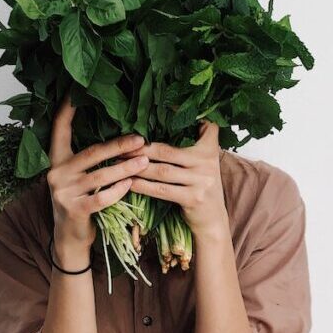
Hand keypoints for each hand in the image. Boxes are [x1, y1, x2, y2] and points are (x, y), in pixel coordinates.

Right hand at [47, 92, 149, 259]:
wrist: (70, 239)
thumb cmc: (81, 202)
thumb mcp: (78, 178)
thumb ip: (89, 160)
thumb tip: (121, 137)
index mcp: (57, 160)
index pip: (59, 129)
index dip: (66, 110)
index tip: (76, 91)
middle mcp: (56, 173)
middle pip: (91, 153)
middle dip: (118, 145)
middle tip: (141, 139)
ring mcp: (63, 192)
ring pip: (100, 176)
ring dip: (126, 168)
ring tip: (145, 162)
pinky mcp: (74, 210)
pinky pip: (101, 197)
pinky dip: (118, 190)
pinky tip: (132, 184)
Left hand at [121, 120, 228, 239]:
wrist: (213, 220)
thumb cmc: (200, 187)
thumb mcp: (203, 163)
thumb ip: (191, 146)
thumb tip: (164, 122)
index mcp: (209, 149)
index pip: (199, 127)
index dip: (178, 117)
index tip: (157, 112)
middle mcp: (207, 162)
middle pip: (167, 151)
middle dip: (141, 149)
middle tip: (121, 147)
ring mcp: (201, 181)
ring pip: (162, 171)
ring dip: (137, 167)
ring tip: (119, 163)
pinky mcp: (193, 198)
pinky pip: (162, 190)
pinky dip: (143, 186)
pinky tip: (129, 183)